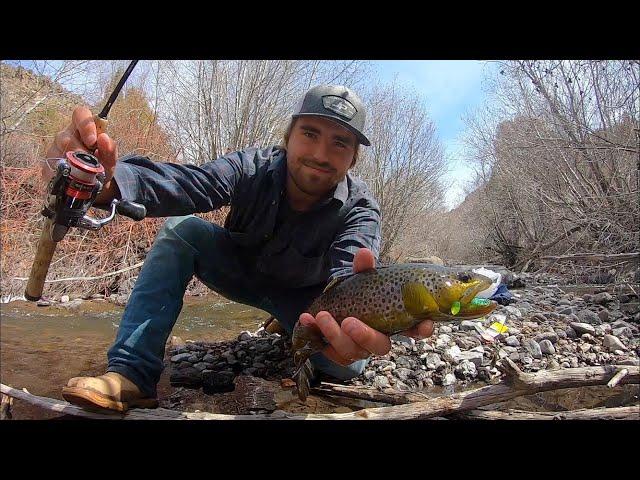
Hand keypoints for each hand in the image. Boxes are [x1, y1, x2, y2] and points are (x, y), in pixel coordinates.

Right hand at [44, 106, 118, 203]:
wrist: (94, 185)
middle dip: (79, 151)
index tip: (93, 141)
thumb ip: (110, 149)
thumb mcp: (110, 160)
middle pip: (65, 137)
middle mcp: (66, 135)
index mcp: (82, 129)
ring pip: (56, 151)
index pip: (80, 114)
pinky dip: (63, 174)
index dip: (85, 125)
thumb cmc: (101, 166)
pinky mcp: (47, 165)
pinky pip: (50, 167)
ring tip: (83, 172)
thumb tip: (104, 138)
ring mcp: (54, 149)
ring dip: (71, 163)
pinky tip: (72, 178)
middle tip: (89, 163)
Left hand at [298, 248, 434, 365]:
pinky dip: (317, 336)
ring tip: (322, 316)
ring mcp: (359, 349)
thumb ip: (364, 269)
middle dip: (364, 336)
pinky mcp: (340, 354)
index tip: (423, 325)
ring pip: (352, 351)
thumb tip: (364, 253)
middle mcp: (379, 338)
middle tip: (349, 322)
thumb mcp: (362, 280)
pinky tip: (307, 320)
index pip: (415, 329)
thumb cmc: (358, 294)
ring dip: (335, 335)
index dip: (421, 330)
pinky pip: (331, 353)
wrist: (333, 307)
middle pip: (380, 346)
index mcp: (394, 321)